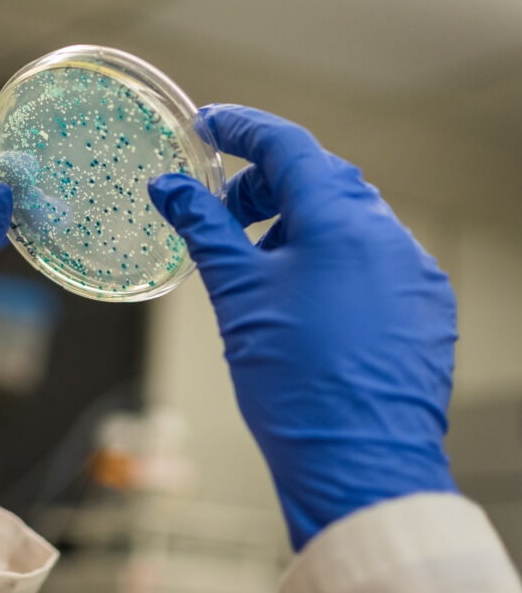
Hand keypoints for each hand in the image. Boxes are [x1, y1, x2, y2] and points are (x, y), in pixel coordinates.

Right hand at [148, 104, 457, 549]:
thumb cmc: (294, 383)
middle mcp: (390, 237)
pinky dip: (332, 256)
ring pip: (350, 219)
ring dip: (300, 222)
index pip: (289, 146)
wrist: (357, 464)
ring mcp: (413, 273)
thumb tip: (168, 187)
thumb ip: (203, 229)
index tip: (208, 128)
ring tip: (258, 263)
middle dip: (267, 184)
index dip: (242, 129)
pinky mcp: (423, 308)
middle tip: (223, 210)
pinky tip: (301, 295)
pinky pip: (374, 258)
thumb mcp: (237, 296)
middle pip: (322, 179)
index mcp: (343, 223)